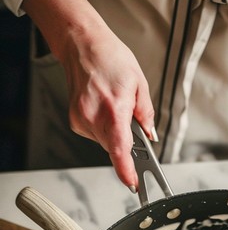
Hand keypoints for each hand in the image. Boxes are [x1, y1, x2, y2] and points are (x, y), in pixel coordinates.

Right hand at [22, 0, 154, 190]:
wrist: (82, 46)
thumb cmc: (109, 59)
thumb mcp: (139, 83)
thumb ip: (146, 113)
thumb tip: (150, 135)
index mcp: (114, 108)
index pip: (119, 148)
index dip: (126, 169)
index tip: (133, 183)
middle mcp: (94, 116)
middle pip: (115, 147)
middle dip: (126, 142)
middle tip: (130, 122)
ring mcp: (81, 119)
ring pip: (105, 142)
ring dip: (114, 132)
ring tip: (114, 105)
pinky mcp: (75, 120)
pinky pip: (95, 134)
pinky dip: (103, 127)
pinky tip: (103, 108)